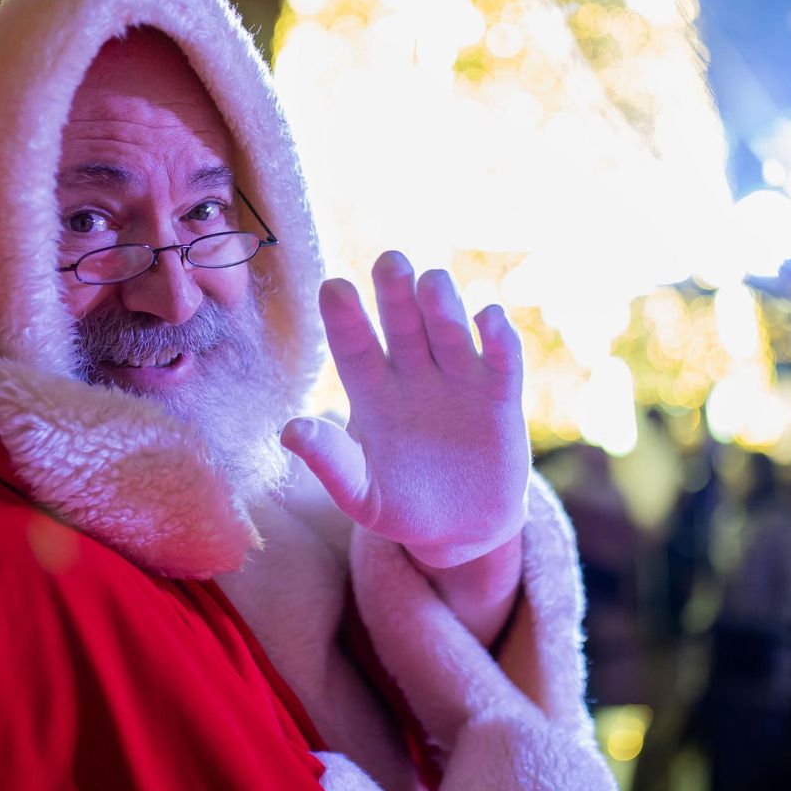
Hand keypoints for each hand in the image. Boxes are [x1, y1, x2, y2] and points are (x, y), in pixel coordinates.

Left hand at [282, 250, 528, 568]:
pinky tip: (488, 316)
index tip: (334, 287)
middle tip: (389, 262)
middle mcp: (414, 373)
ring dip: (443, 305)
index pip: (354, 347)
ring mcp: (459, 379)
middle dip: (396, 294)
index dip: (345, 319)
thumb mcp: (361, 496)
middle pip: (403, 324)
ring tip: (433, 282)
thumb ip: (330, 463)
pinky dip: (498, 336)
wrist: (462, 529)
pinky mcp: (501, 396)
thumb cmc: (401, 506)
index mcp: (372, 393)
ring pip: (449, 331)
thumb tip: (289, 431)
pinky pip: (501, 359)